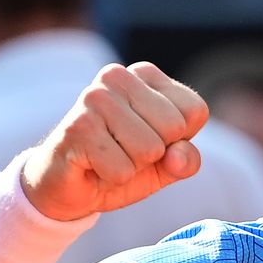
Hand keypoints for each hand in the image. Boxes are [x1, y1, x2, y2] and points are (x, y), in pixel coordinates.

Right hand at [21, 61, 207, 220]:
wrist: (67, 187)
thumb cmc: (121, 165)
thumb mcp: (166, 165)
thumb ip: (187, 160)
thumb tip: (178, 156)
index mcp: (145, 75)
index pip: (195, 110)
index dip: (179, 140)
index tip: (148, 139)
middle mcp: (118, 77)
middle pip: (174, 128)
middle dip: (155, 154)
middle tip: (124, 152)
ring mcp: (94, 99)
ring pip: (149, 149)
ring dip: (132, 167)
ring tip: (108, 158)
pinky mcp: (77, 127)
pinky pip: (122, 170)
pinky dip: (112, 178)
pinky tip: (92, 166)